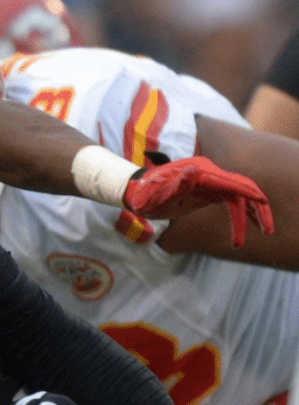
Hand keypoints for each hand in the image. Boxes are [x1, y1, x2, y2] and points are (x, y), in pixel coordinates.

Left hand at [123, 156, 272, 246]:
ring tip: (264, 232)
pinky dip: (242, 213)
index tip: (261, 203)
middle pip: (241, 187)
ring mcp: (211, 181)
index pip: (228, 182)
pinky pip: (232, 200)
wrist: (137, 192)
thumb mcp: (155, 196)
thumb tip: (194, 172)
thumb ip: (174, 186)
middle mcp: (209, 173)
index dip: (246, 192)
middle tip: (268, 231)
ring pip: (239, 196)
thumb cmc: (144, 196)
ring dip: (252, 214)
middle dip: (257, 208)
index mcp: (199, 172)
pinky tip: (248, 227)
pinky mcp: (210, 191)